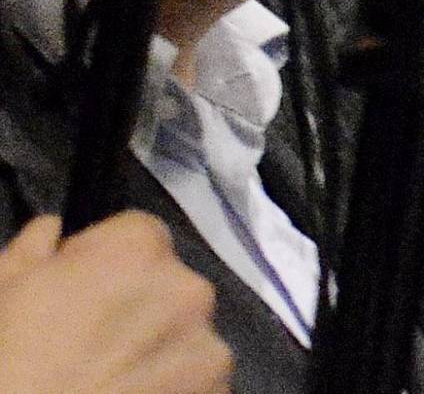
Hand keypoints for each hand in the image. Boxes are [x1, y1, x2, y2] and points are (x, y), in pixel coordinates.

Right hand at [0, 212, 231, 393]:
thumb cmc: (10, 361)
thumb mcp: (2, 291)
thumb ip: (34, 248)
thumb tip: (52, 227)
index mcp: (138, 250)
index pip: (138, 234)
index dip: (105, 263)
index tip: (80, 294)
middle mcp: (188, 287)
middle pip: (170, 284)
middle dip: (140, 303)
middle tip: (95, 343)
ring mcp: (209, 343)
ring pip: (187, 333)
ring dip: (161, 346)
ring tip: (114, 377)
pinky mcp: (220, 387)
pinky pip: (200, 377)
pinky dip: (177, 386)